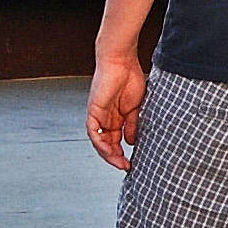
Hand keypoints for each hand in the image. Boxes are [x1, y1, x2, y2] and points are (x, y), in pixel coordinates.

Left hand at [85, 52, 146, 171]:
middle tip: (125, 167)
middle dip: (115, 157)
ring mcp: (98, 114)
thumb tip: (131, 142)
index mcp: (116, 117)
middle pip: (107, 143)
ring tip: (119, 162)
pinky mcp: (93, 110)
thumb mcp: (135, 107)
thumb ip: (132, 125)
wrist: (122, 61)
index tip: (131, 163)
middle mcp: (105, 118)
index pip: (116, 140)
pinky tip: (108, 150)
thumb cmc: (130, 77)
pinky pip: (92, 131)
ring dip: (108, 154)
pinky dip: (99, 142)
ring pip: (98, 140)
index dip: (122, 153)